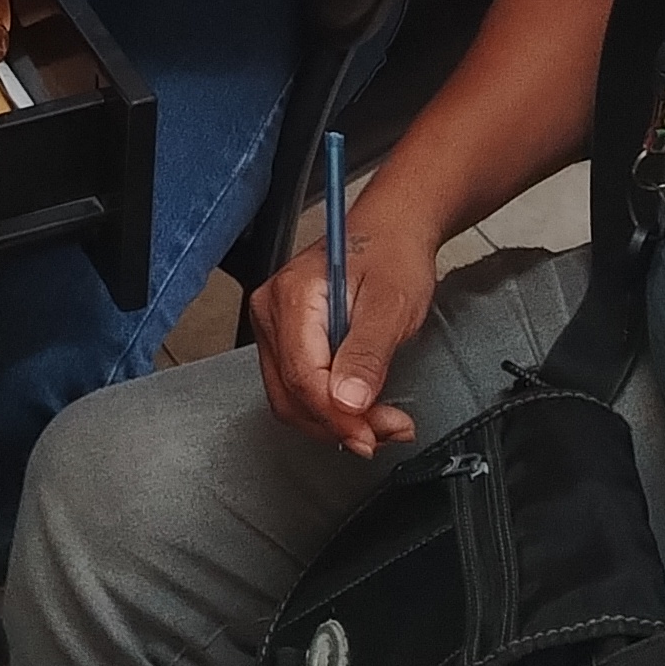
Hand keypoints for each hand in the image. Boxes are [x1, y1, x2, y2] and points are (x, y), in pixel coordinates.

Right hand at [244, 197, 447, 454]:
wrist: (391, 233)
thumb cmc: (392, 254)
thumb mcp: (392, 304)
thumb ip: (368, 353)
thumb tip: (348, 401)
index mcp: (293, 296)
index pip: (302, 376)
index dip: (337, 414)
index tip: (373, 432)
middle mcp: (272, 312)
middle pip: (291, 394)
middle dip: (338, 423)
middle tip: (385, 430)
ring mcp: (274, 327)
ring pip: (291, 398)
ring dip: (335, 421)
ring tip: (380, 422)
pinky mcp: (285, 340)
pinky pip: (297, 388)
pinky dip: (329, 408)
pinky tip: (360, 409)